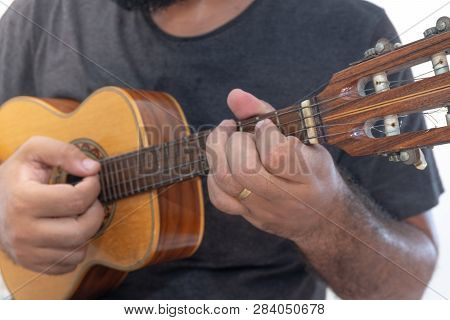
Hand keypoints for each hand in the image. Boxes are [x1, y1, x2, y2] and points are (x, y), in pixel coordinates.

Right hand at [0, 136, 103, 273]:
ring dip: (86, 231)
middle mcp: (22, 231)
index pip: (77, 199)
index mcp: (23, 201)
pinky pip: (69, 265)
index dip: (93, 186)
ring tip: (75, 215)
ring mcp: (26, 252)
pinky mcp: (31, 265)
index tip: (89, 180)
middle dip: (95, 211)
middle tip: (87, 200)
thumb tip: (92, 168)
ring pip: (79, 251)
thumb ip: (64, 152)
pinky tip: (66, 231)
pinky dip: (75, 248)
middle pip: (81, 229)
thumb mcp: (34, 151)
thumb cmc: (18, 176)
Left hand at [206, 89, 345, 240]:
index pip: (277, 155)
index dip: (265, 133)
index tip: (266, 126)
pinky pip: (219, 197)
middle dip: (236, 141)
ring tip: (226, 138)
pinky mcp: (247, 216)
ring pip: (226, 181)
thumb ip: (268, 113)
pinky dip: (215, 174)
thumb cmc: (313, 171)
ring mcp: (264, 210)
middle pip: (245, 170)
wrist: (320, 216)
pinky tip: (225, 162)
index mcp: (309, 175)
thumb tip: (233, 95)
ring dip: (218, 152)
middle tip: (240, 131)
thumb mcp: (305, 139)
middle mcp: (286, 197)